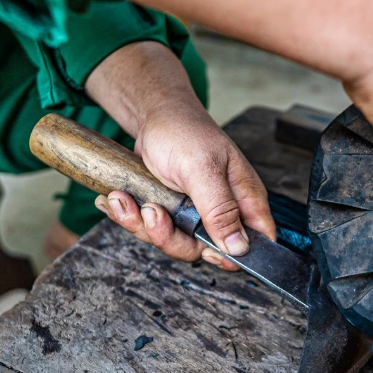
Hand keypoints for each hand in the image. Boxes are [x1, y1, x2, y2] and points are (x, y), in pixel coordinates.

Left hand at [96, 101, 274, 269]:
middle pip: (204, 251)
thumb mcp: (202, 168)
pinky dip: (130, 217)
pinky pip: (152, 231)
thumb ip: (220, 208)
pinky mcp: (171, 214)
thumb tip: (239, 247)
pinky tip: (116, 199)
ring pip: (173, 242)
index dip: (232, 256)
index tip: (202, 250)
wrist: (152, 116)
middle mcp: (222, 211)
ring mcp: (195, 214)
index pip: (256, 243)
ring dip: (141, 224)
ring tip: (122, 198)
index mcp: (244, 199)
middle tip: (151, 212)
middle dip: (169, 237)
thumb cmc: (183, 130)